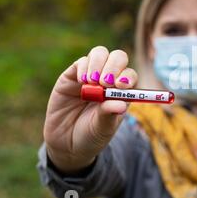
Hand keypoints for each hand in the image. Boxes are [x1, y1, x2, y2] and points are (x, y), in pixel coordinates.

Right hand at [43, 46, 137, 173]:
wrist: (66, 144)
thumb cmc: (91, 136)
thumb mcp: (103, 129)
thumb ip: (109, 114)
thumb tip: (121, 105)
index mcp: (122, 92)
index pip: (130, 75)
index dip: (127, 76)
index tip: (121, 86)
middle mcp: (109, 80)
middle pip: (118, 58)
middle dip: (114, 66)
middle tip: (106, 82)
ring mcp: (91, 76)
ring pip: (100, 54)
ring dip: (98, 64)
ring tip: (92, 82)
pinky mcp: (72, 76)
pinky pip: (80, 62)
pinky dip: (83, 67)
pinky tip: (82, 81)